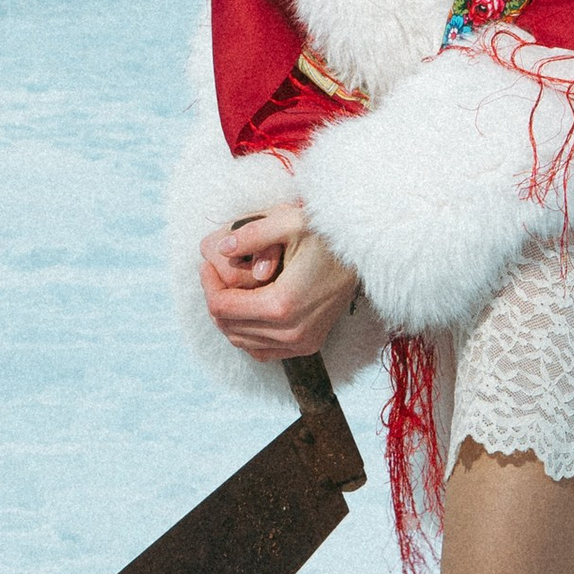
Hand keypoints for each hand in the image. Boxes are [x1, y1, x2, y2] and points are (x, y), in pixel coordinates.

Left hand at [199, 207, 359, 360]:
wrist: (366, 254)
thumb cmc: (329, 234)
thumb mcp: (290, 221)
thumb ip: (251, 234)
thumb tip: (220, 249)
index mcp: (282, 304)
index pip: (222, 308)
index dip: (208, 286)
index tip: (206, 265)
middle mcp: (291, 331)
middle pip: (229, 328)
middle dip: (215, 300)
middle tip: (213, 275)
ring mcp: (302, 342)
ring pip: (243, 342)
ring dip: (229, 319)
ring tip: (227, 289)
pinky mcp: (309, 344)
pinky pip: (264, 351)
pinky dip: (248, 334)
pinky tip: (247, 309)